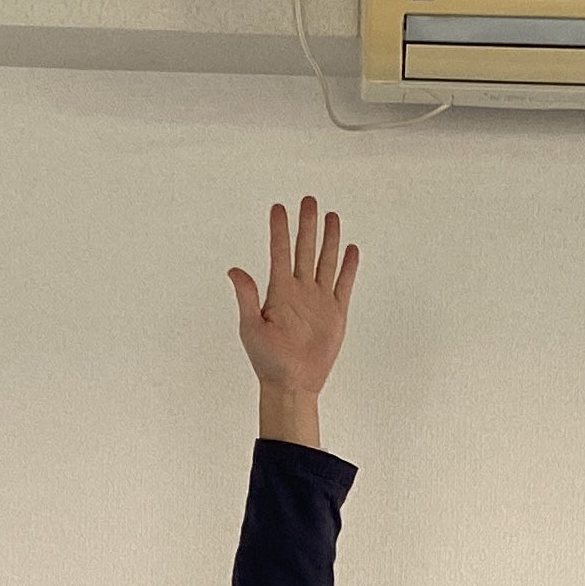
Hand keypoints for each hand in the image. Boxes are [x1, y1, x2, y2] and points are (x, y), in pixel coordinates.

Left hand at [228, 197, 356, 403]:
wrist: (292, 384)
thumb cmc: (267, 361)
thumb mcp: (250, 328)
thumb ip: (247, 297)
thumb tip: (234, 270)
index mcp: (278, 292)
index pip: (279, 253)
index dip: (279, 231)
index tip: (278, 208)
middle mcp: (300, 291)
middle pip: (304, 249)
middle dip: (307, 225)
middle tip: (308, 200)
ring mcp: (319, 300)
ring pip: (325, 261)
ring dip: (328, 239)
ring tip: (331, 216)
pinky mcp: (336, 313)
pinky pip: (343, 284)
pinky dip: (348, 267)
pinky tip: (350, 249)